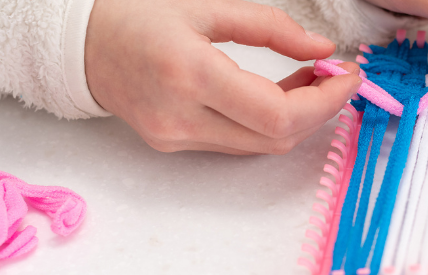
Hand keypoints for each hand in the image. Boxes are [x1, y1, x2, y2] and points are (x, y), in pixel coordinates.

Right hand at [85, 0, 361, 154]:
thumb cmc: (138, 14)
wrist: (78, 43)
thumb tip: (322, 49)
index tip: (350, 77)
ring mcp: (175, 137)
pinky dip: (265, 123)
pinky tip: (277, 95)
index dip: (325, 102)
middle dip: (318, 111)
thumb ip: (271, 28)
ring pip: (259, 145)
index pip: (278, 114)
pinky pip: (235, 142)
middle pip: (275, 138)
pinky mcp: (172, 143)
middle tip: (336, 76)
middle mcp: (182, 117)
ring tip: (310, 80)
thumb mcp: (207, 4)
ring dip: (295, 119)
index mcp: (191, 75)